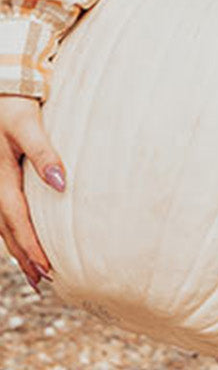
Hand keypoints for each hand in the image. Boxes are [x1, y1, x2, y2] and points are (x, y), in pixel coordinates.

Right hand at [0, 95, 64, 292]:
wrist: (0, 88)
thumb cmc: (14, 105)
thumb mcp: (28, 125)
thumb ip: (43, 153)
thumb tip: (60, 183)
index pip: (16, 219)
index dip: (31, 245)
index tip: (48, 268)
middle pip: (6, 229)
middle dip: (24, 256)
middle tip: (45, 282)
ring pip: (2, 224)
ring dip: (18, 249)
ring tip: (36, 273)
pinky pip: (3, 212)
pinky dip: (13, 231)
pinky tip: (23, 242)